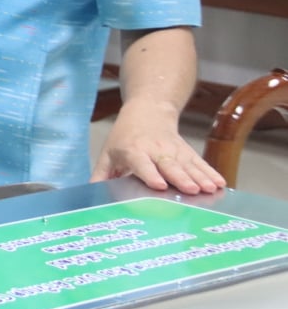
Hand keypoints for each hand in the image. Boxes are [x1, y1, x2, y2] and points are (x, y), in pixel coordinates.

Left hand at [93, 101, 225, 194]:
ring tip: (210, 189)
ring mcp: (174, 150)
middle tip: (192, 190)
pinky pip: (200, 163)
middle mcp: (155, 150)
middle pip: (169, 165)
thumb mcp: (108, 154)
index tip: (159, 185)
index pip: (141, 163)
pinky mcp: (187, 152)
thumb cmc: (124, 138)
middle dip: (180, 178)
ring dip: (199, 177)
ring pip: (187, 165)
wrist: (147, 111)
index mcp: (133, 151)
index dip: (150, 174)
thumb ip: (100, 176)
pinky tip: (220, 184)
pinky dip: (210, 173)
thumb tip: (89, 196)